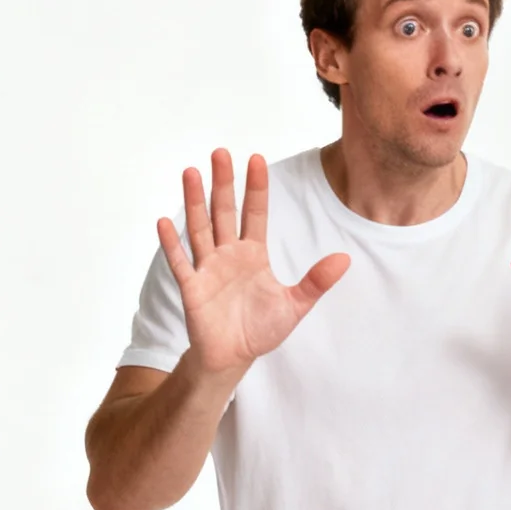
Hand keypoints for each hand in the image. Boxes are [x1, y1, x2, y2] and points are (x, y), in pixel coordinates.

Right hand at [157, 149, 349, 376]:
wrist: (234, 357)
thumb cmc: (261, 329)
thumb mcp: (295, 305)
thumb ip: (317, 281)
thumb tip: (345, 259)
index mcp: (253, 254)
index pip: (255, 213)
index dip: (256, 188)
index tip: (256, 158)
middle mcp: (228, 255)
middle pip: (224, 211)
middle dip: (223, 183)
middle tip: (220, 152)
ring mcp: (208, 269)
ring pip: (200, 228)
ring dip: (194, 202)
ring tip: (190, 173)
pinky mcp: (192, 288)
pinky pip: (180, 263)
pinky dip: (172, 244)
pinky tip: (165, 222)